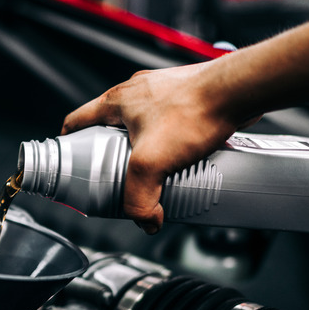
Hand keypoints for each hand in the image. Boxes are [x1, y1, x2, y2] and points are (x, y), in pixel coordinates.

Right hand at [62, 62, 255, 233]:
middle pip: (110, 125)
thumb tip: (144, 219)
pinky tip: (185, 157)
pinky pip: (171, 123)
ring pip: (143, 124)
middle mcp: (137, 92)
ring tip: (157, 169)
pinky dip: (172, 141)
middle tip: (118, 175)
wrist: (239, 90)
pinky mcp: (188, 97)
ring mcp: (163, 92)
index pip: (76, 121)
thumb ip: (140, 197)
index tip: (70, 160)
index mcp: (116, 101)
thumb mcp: (151, 162)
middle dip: (111, 152)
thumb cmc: (195, 109)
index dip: (69, 143)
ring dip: (145, 147)